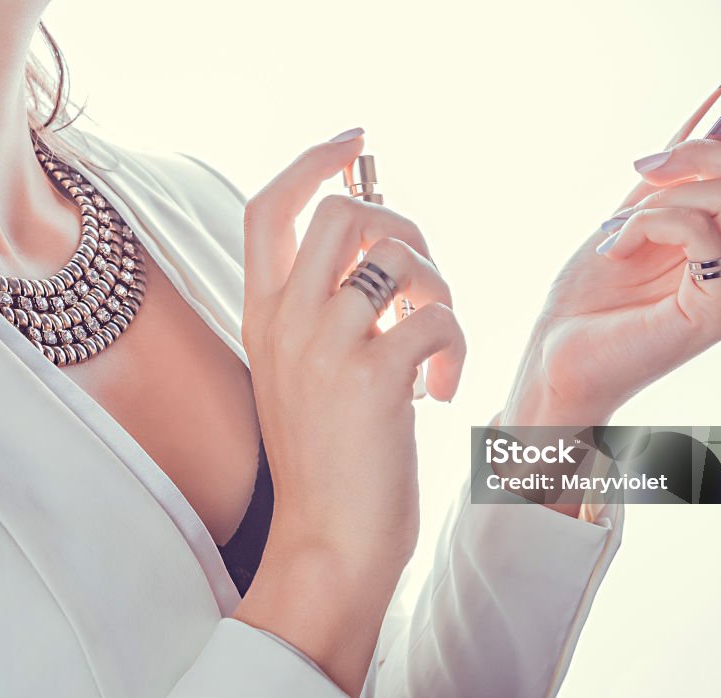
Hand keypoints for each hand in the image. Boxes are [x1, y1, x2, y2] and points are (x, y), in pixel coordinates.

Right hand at [233, 129, 464, 694]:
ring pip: (399, 254)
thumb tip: (383, 261)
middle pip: (345, 210)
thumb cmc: (326, 462)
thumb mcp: (303, 376)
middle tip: (422, 275)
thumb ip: (325, 314)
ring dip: (438, 284)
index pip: (269, 207)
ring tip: (438, 334)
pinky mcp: (374, 376)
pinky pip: (438, 317)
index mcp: (263, 316)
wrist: (328, 543)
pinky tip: (443, 389)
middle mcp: (286, 319)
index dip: (313, 161)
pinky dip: (456, 345)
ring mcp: (327, 345)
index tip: (355, 142)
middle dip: (402, 222)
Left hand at [502, 77, 720, 428]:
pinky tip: (615, 249)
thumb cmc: (588, 299)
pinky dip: (650, 225)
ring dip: (659, 199)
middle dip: (702, 150)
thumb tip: (713, 105)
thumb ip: (672, 173)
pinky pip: (703, 233)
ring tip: (614, 234)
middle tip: (643, 167)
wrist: (556, 359)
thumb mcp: (630, 215)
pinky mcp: (719, 311)